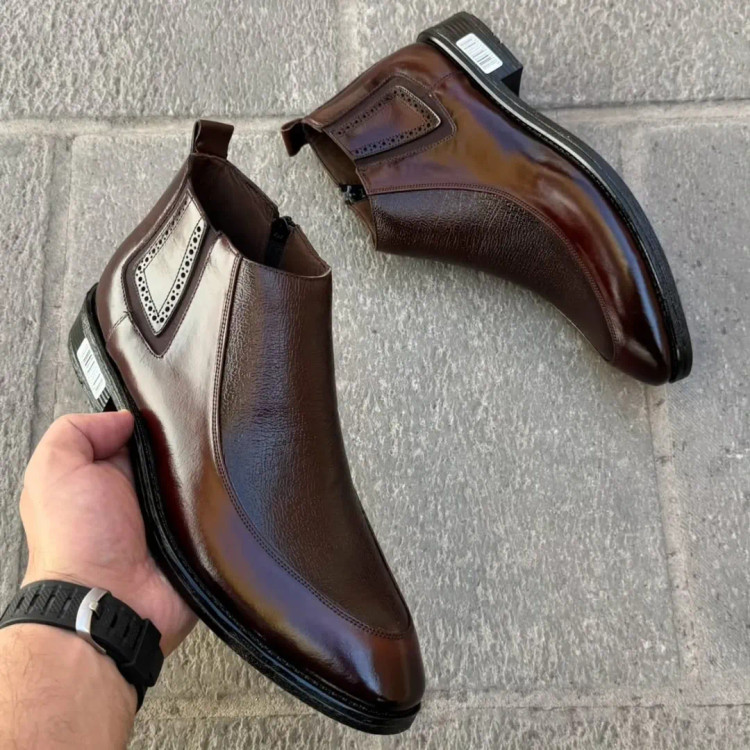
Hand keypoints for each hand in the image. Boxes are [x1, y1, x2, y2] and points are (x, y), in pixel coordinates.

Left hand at [20, 411, 196, 654]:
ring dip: (204, 473)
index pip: (137, 433)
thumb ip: (78, 432)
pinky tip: (217, 495)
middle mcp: (138, 495)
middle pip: (174, 453)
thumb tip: (124, 419)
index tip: (159, 413)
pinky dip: (221, 502)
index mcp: (104, 475)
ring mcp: (171, 517)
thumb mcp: (54, 471)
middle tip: (184, 443)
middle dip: (183, 444)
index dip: (147, 420)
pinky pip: (220, 510)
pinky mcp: (198, 539)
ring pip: (201, 478)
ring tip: (203, 469)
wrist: (111, 604)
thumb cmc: (77, 546)